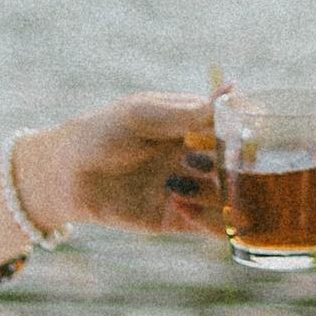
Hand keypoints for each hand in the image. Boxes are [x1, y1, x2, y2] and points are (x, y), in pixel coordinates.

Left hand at [12, 90, 227, 241]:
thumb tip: (234, 88)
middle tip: (220, 164)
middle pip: (243, 167)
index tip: (248, 137)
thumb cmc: (101, 132)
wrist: (64, 174)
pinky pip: (213, 227)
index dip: (250, 134)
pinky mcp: (179, 219)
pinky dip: (210, 220)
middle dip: (240, 168)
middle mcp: (200, 157)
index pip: (240, 130)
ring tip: (184, 180)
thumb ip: (189, 112)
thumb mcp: (144, 115)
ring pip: (233, 199)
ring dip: (221, 193)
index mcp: (196, 125)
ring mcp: (192, 189)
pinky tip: (181, 204)